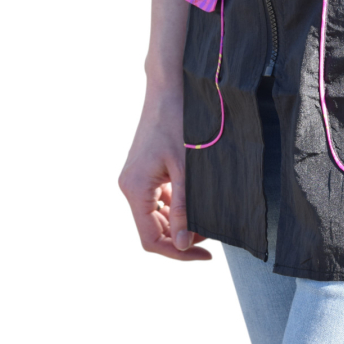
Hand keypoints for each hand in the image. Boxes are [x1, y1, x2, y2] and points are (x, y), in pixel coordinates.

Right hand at [118, 91, 210, 260]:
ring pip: (157, 217)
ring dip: (181, 223)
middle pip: (153, 230)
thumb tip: (183, 242)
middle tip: (212, 235)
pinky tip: (199, 203)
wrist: (170, 87)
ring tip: (208, 218)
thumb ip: (185, 206)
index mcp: (135, 188)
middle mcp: (130, 186)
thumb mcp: (187, 168)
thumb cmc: (179, 121)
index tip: (205, 255)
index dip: (178, 253)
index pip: (151, 239)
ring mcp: (137, 179)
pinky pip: (160, 200)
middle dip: (182, 238)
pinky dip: (178, 207)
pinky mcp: (146, 172)